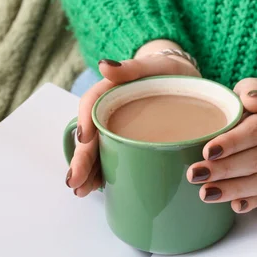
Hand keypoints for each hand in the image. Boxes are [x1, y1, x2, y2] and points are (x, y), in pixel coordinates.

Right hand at [65, 40, 200, 195]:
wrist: (182, 80)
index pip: (91, 105)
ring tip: (81, 191)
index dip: (86, 122)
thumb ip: (131, 67)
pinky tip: (97, 188)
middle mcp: (108, 113)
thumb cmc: (165, 72)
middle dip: (82, 159)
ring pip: (97, 151)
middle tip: (74, 181)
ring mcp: (116, 130)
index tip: (85, 139)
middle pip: (91, 136)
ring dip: (87, 172)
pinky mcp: (127, 143)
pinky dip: (103, 174)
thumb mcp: (152, 66)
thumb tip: (104, 65)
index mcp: (110, 92)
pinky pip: (111, 158)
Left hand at [187, 78, 256, 212]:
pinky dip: (252, 202)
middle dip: (223, 170)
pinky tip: (234, 207)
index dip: (231, 143)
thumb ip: (252, 90)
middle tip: (195, 175)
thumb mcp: (256, 86)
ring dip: (233, 190)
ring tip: (206, 194)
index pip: (253, 133)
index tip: (207, 151)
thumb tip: (253, 101)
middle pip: (254, 161)